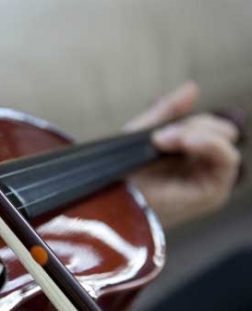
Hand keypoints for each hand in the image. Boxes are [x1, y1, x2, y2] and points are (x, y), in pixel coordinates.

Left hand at [124, 82, 240, 227]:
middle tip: (160, 137)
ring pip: (225, 141)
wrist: (107, 199)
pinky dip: (210, 145)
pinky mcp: (212, 193)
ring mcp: (208, 181)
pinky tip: (185, 142)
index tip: (158, 131)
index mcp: (185, 156)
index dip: (187, 121)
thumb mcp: (141, 134)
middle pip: (219, 129)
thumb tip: (192, 87)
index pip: (205, 125)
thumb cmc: (118, 174)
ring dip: (198, 134)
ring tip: (165, 141)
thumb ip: (167, 112)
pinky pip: (227, 159)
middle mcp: (200, 169)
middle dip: (193, 125)